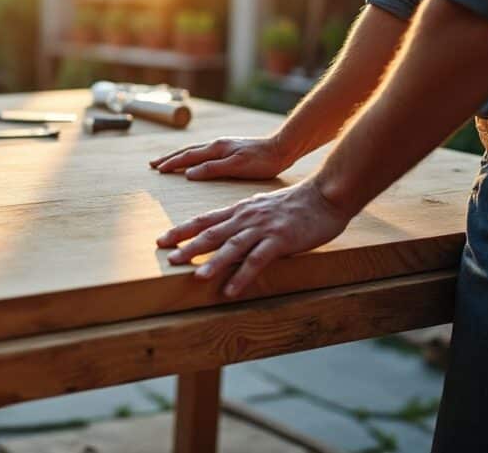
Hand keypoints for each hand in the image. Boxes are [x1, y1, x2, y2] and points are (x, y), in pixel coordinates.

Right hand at [149, 137, 293, 180]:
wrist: (282, 149)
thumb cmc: (262, 161)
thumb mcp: (236, 167)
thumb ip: (212, 169)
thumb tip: (187, 173)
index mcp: (216, 148)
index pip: (187, 156)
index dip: (171, 163)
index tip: (156, 169)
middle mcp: (216, 145)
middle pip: (187, 151)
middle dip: (169, 158)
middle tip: (152, 164)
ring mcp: (223, 146)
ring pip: (195, 150)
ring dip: (179, 156)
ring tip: (167, 160)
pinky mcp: (230, 149)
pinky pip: (203, 152)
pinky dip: (192, 156)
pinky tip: (194, 160)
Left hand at [155, 178, 352, 296]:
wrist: (325, 195)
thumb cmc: (295, 204)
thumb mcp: (262, 207)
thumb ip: (243, 218)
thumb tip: (226, 230)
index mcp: (239, 210)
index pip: (204, 220)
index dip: (182, 230)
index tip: (162, 240)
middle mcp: (246, 218)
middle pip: (211, 233)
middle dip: (187, 246)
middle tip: (167, 258)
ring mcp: (262, 228)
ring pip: (231, 246)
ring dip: (212, 262)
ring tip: (195, 276)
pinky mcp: (280, 240)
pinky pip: (257, 261)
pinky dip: (242, 277)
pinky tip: (231, 290)